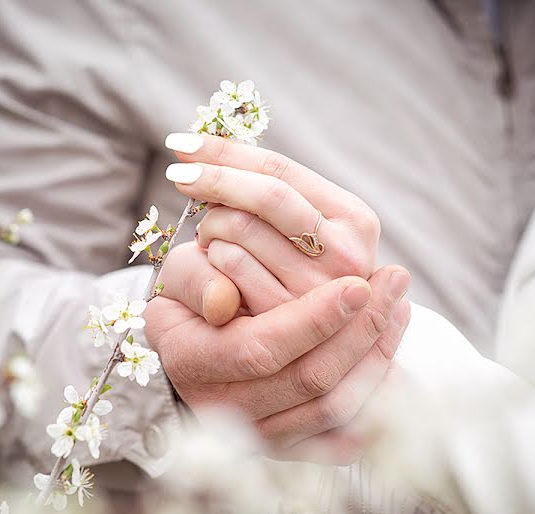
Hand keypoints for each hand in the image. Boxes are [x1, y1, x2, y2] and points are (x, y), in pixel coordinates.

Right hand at [145, 262, 409, 463]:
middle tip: (395, 280)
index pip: (263, 349)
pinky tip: (393, 359)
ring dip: (377, 357)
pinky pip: (343, 441)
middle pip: (311, 381)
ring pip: (335, 410)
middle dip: (363, 329)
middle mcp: (225, 411)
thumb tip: (223, 300)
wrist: (188, 354)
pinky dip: (376, 405)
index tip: (358, 284)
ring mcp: (260, 437)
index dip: (316, 320)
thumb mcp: (180, 278)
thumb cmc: (190, 302)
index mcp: (194, 363)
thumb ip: (195, 279)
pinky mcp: (289, 450)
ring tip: (400, 306)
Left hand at [164, 132, 381, 312]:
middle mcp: (348, 254)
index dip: (227, 152)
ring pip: (241, 228)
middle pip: (266, 195)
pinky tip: (215, 266)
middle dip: (215, 181)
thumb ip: (263, 194)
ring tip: (212, 240)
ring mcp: (320, 290)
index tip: (181, 143)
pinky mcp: (289, 318)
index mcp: (355, 218)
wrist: (307, 348)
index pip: (281, 169)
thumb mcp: (292, 229)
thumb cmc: (292, 272)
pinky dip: (211, 259)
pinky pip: (228, 269)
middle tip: (180, 179)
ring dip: (212, 228)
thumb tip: (196, 151)